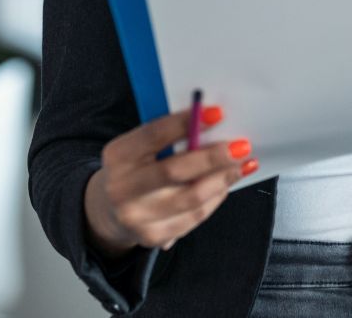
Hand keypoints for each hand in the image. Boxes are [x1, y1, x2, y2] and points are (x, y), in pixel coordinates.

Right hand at [84, 105, 257, 258]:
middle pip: (174, 171)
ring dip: (222, 179)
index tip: (218, 113)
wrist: (110, 210)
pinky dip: (215, 198)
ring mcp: (136, 217)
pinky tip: (226, 184)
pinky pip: (194, 217)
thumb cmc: (137, 167)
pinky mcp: (152, 237)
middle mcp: (122, 189)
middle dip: (213, 157)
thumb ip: (170, 136)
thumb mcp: (141, 147)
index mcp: (118, 156)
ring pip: (190, 198)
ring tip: (242, 164)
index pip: (153, 135)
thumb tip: (212, 122)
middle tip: (241, 146)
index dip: (185, 123)